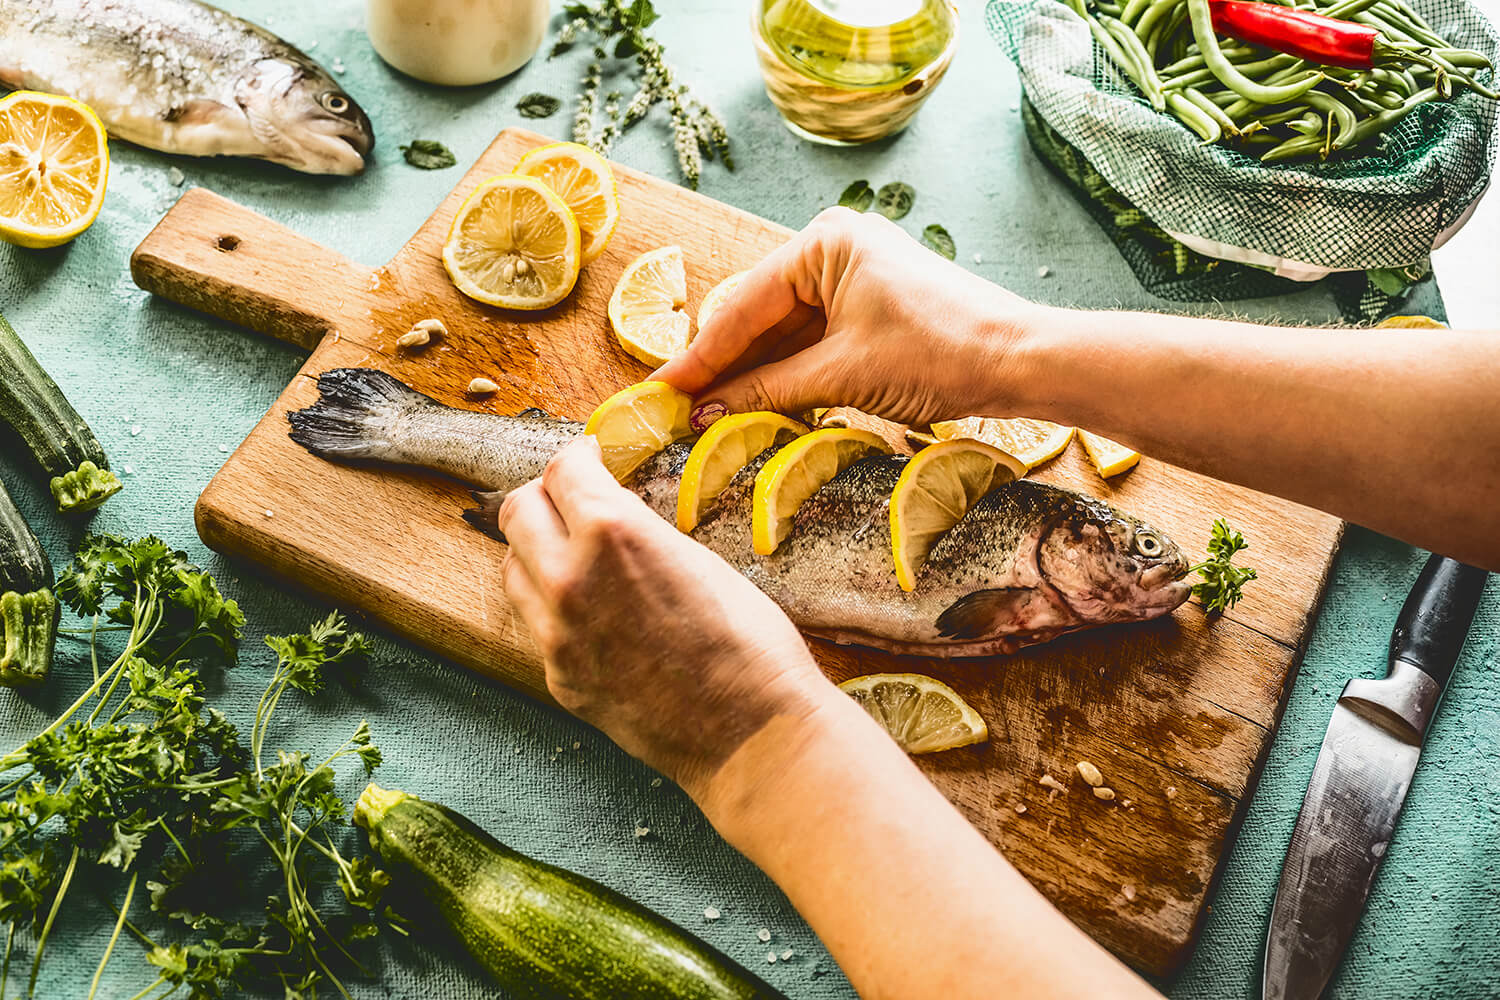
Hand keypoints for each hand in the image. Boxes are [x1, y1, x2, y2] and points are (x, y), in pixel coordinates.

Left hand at [496, 436, 836, 794]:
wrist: (752, 735)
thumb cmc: (750, 644)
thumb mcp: (698, 558)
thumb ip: (638, 530)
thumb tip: (612, 514)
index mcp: (610, 533)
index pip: (562, 469)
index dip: (578, 456)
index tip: (589, 458)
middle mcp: (568, 578)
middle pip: (517, 511)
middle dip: (544, 496)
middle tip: (572, 498)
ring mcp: (556, 634)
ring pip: (512, 568)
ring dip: (536, 550)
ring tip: (574, 553)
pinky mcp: (559, 677)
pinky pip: (535, 624)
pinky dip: (552, 604)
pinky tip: (592, 610)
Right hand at [654, 207, 1045, 428]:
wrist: (1021, 361)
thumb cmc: (939, 352)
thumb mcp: (842, 374)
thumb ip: (768, 392)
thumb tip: (704, 413)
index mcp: (823, 243)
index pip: (742, 307)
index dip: (699, 359)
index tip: (657, 394)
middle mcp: (833, 250)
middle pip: (758, 318)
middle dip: (721, 369)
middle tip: (675, 413)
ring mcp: (852, 280)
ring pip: (783, 336)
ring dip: (751, 379)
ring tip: (705, 420)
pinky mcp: (869, 310)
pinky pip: (812, 345)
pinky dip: (786, 378)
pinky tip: (754, 409)